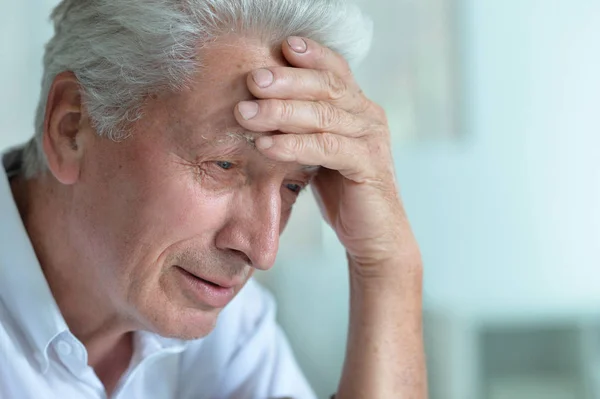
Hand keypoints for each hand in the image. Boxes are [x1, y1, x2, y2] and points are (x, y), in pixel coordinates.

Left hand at [235, 36, 420, 276]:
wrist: (374, 234)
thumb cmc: (343, 190)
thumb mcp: (318, 151)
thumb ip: (301, 127)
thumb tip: (255, 106)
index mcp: (357, 107)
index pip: (334, 70)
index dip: (310, 55)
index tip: (279, 45)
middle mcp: (368, 116)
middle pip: (326, 86)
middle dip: (286, 80)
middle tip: (252, 80)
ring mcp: (371, 140)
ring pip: (323, 115)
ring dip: (281, 112)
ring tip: (246, 113)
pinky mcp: (368, 165)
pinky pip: (328, 148)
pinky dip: (294, 144)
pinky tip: (266, 145)